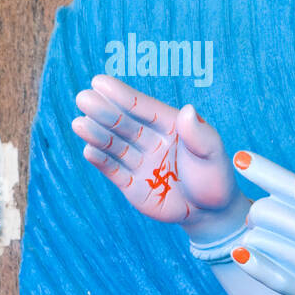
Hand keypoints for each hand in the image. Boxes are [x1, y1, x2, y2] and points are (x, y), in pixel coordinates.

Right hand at [72, 75, 248, 241]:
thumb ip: (199, 135)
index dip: (122, 95)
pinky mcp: (131, 184)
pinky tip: (89, 150)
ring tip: (79, 123)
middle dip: (104, 112)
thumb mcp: (213, 154)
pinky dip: (101, 160)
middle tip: (83, 98)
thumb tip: (188, 110)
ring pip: (115, 145)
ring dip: (97, 134)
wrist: (211, 212)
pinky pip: (114, 170)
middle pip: (124, 124)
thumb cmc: (214, 177)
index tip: (99, 81)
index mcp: (170, 125)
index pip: (144, 108)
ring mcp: (139, 161)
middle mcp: (150, 140)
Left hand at [228, 150, 294, 294]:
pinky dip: (248, 259)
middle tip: (269, 220)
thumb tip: (268, 192)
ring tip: (273, 241)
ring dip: (259, 236)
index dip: (260, 169)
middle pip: (265, 211)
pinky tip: (243, 253)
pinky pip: (262, 271)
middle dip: (261, 212)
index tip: (240, 159)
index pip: (289, 182)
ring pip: (258, 240)